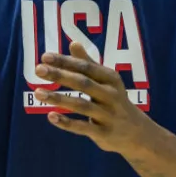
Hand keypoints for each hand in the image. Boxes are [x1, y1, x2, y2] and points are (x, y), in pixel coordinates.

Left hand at [32, 41, 154, 154]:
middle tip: (38, 70)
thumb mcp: (106, 81)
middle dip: (60, 75)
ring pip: (81, 105)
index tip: (44, 57)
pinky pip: (83, 128)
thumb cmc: (114, 101)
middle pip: (83, 83)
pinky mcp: (104, 133)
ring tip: (38, 93)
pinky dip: (67, 123)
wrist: (137, 134)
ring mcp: (108, 115)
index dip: (65, 61)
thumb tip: (73, 42)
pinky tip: (50, 117)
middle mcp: (111, 95)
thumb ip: (88, 63)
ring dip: (58, 99)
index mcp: (110, 79)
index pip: (85, 67)